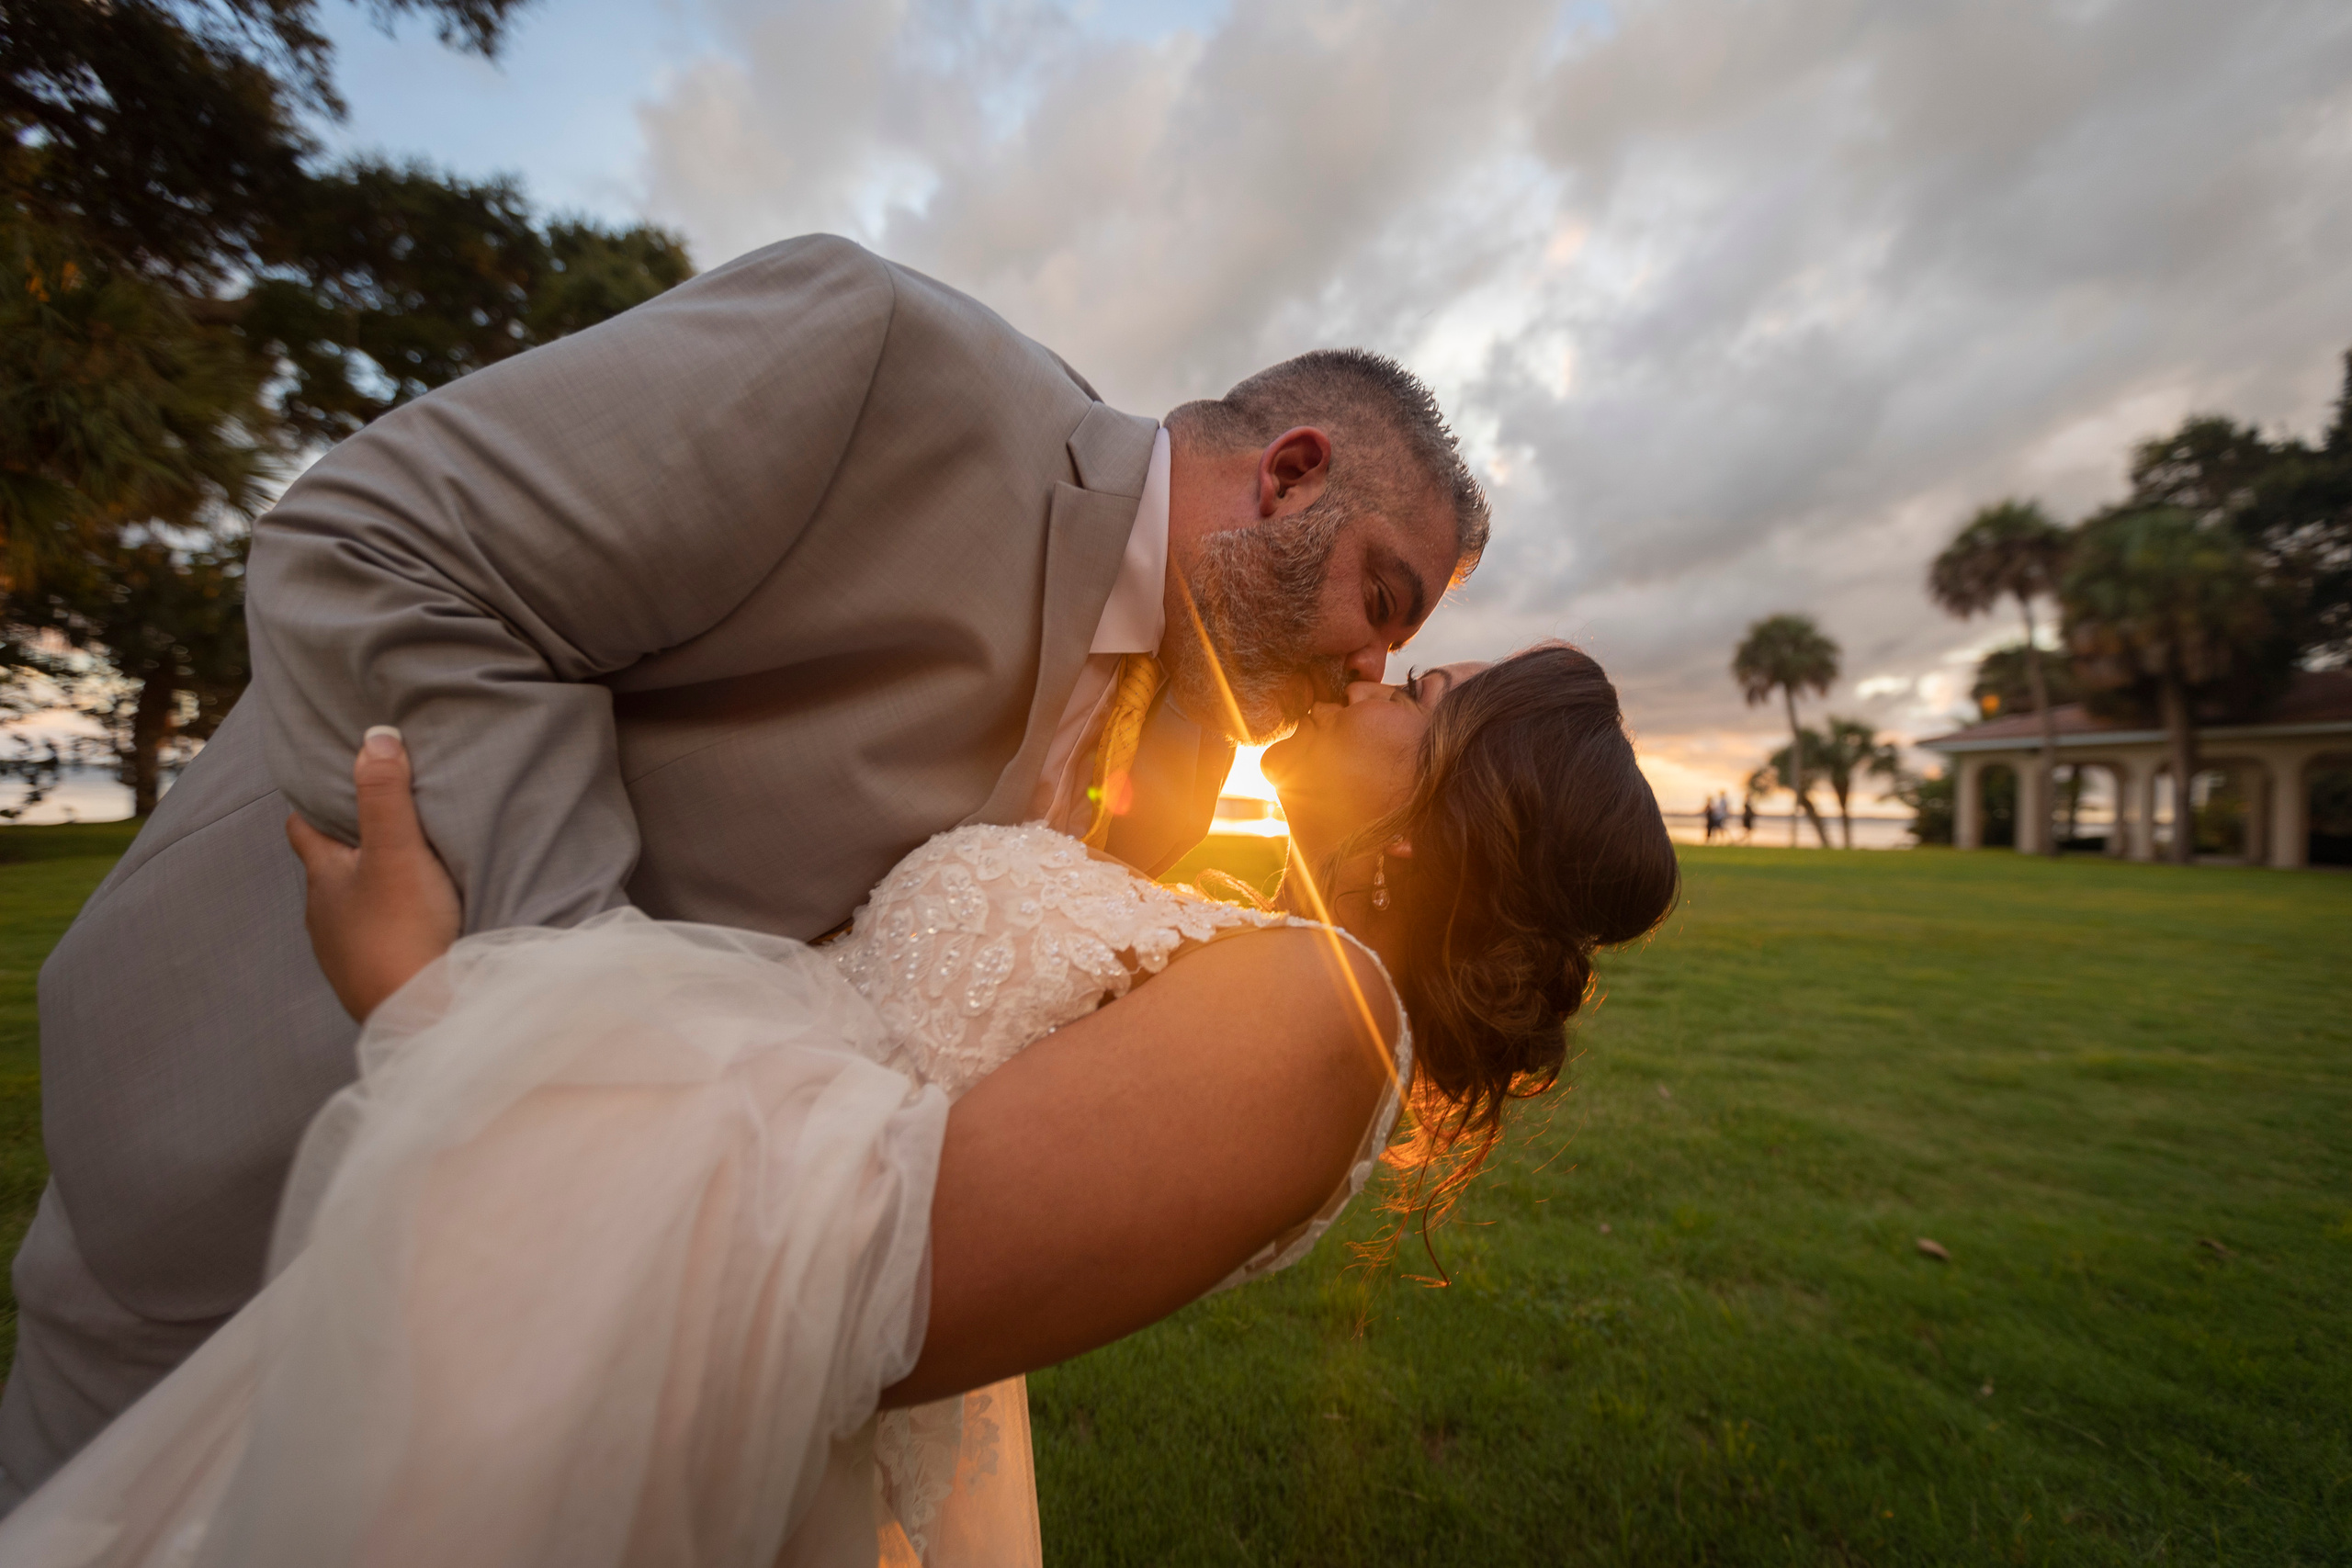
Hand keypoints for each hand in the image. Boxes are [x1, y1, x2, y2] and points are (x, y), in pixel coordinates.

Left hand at [286, 727, 462, 1021]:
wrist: (420, 1020)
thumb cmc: (401, 932)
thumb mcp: (398, 853)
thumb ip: (386, 796)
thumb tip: (376, 735)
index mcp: (323, 879)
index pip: (301, 828)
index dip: (313, 802)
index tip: (333, 782)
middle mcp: (322, 916)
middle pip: (328, 868)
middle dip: (349, 844)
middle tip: (382, 818)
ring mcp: (342, 953)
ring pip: (350, 907)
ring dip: (371, 889)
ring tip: (406, 871)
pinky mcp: (369, 980)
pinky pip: (374, 940)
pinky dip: (389, 925)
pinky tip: (415, 925)